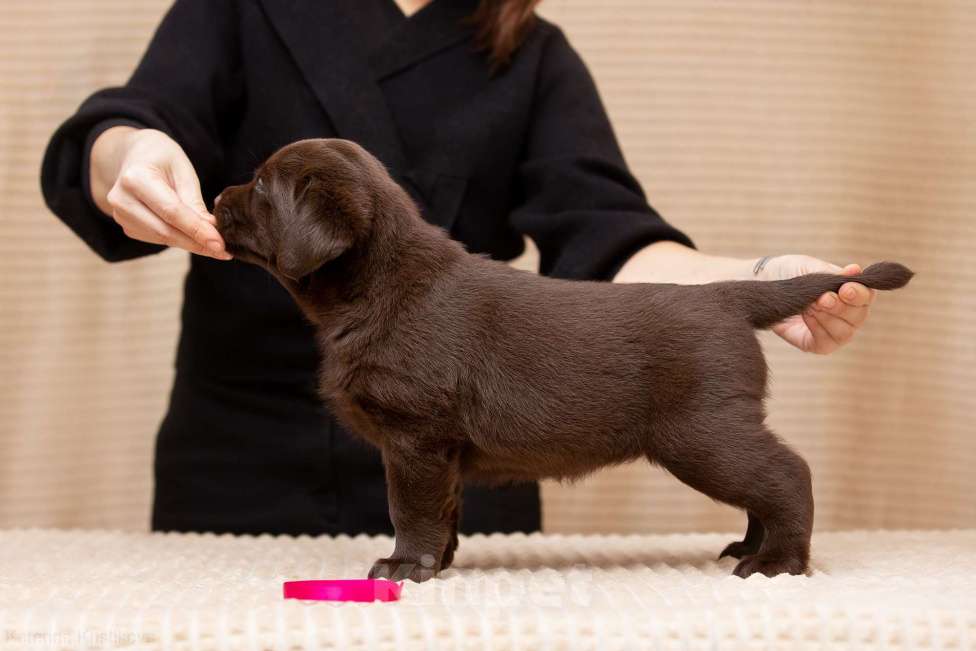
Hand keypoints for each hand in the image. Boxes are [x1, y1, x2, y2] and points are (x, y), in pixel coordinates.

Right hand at [90, 127, 229, 258]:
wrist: (135, 155)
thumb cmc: (162, 158)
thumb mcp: (183, 171)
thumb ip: (195, 202)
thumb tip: (211, 231)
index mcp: (136, 178)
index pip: (171, 212)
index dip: (197, 231)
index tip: (220, 244)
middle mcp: (122, 199)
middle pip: (165, 231)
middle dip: (197, 243)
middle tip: (224, 250)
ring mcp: (120, 215)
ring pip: (162, 239)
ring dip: (190, 244)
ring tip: (213, 243)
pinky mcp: (126, 226)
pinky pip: (157, 239)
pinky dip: (179, 240)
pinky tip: (193, 236)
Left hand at [757, 254, 875, 353]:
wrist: (762, 283)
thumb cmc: (790, 272)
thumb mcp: (809, 268)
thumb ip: (832, 274)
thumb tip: (856, 271)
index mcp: (852, 293)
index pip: (867, 297)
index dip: (859, 294)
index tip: (845, 289)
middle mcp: (848, 314)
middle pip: (858, 317)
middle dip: (840, 307)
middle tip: (821, 298)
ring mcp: (833, 331)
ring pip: (844, 332)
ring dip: (827, 317)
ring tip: (810, 304)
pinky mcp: (816, 344)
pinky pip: (826, 343)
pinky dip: (817, 329)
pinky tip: (806, 316)